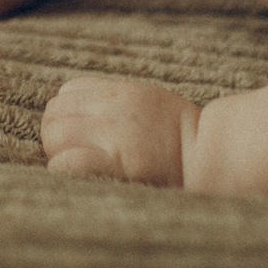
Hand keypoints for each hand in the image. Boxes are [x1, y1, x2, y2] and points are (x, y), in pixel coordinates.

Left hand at [42, 75, 197, 184]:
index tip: (75, 132)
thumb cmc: (184, 135)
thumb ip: (118, 103)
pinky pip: (70, 161)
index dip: (65, 113)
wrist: (214, 154)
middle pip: (55, 113)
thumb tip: (84, 112)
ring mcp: (115, 136)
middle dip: (54, 134)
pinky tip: (71, 176)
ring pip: (56, 134)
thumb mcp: (150, 102)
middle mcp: (113, 110)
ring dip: (56, 152)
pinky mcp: (119, 164)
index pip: (68, 92)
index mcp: (121, 92)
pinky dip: (62, 168)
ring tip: (71, 166)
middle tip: (68, 153)